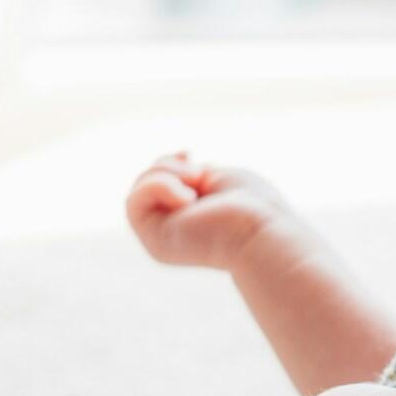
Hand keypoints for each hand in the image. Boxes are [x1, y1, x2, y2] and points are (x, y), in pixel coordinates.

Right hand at [125, 152, 294, 268]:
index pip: (162, 181)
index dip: (170, 161)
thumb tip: (180, 164)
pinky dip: (158, 187)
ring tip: (197, 185)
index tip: (190, 153)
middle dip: (168, 165)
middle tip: (200, 174)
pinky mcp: (155, 242)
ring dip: (166, 175)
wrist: (262, 230)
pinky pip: (133, 202)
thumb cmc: (254, 206)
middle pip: (147, 182)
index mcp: (191, 217)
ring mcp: (163, 238)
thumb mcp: (219, 178)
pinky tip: (188, 199)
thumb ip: (192, 176)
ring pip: (139, 190)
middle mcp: (175, 230)